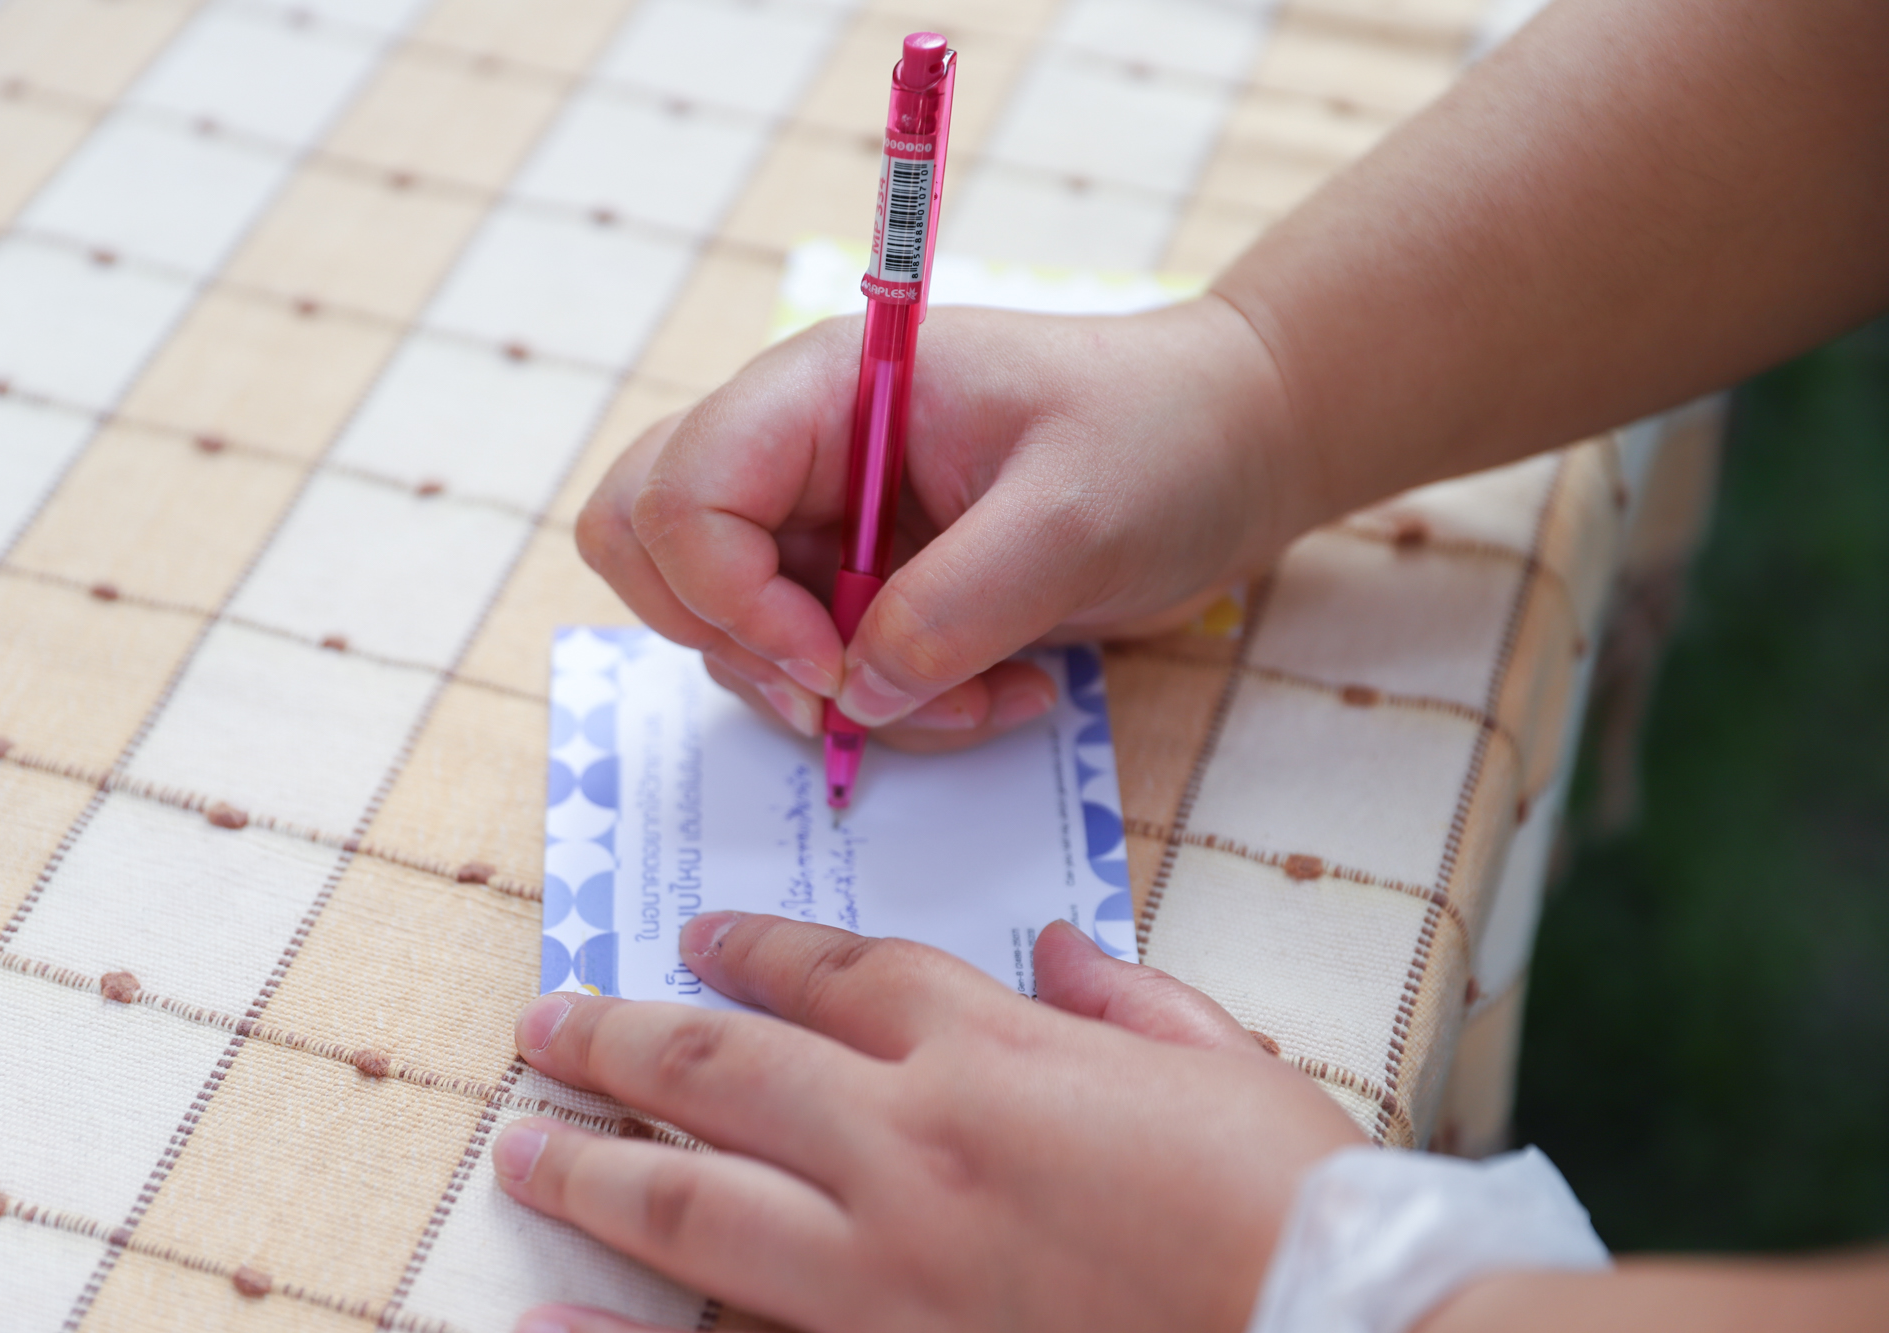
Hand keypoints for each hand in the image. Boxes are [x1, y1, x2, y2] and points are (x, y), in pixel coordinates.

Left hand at [491, 913, 1366, 1332]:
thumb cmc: (1292, 1204)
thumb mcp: (1224, 1061)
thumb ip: (1123, 998)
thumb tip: (1055, 950)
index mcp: (994, 1054)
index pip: (840, 973)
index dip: (759, 947)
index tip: (699, 936)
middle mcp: (910, 1144)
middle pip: (725, 1067)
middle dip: (622, 1036)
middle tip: (548, 1021)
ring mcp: (882, 1268)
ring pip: (689, 1197)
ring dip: (590, 1159)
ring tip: (521, 1135)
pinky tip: (543, 1321)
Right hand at [576, 297, 1302, 749]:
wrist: (1234, 451)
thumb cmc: (1163, 435)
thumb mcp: (1073, 514)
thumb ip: (956, 603)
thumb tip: (857, 694)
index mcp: (824, 391)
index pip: (680, 492)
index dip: (728, 597)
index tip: (835, 667)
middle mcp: (802, 455)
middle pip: (653, 552)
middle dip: (739, 648)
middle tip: (847, 691)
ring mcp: (829, 525)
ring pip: (740, 639)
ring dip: (845, 700)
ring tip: (983, 693)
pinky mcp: (868, 589)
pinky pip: (825, 674)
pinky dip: (897, 709)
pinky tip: (1005, 689)